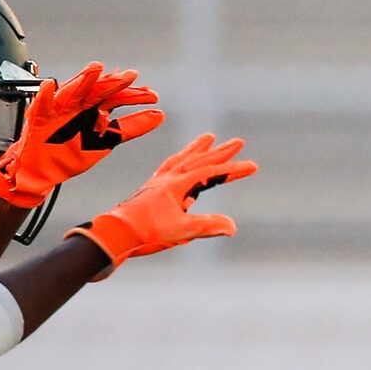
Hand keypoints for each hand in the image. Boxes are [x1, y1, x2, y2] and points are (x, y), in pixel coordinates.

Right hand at [0, 64, 162, 208]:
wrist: (44, 170)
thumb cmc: (71, 153)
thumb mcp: (106, 141)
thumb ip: (131, 127)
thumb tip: (159, 115)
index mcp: (93, 108)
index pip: (116, 97)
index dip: (133, 96)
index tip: (153, 95)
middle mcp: (78, 104)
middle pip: (97, 90)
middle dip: (113, 83)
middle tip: (129, 76)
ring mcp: (60, 109)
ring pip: (72, 90)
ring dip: (83, 79)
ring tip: (96, 69)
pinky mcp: (40, 116)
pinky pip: (42, 103)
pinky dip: (45, 94)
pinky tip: (51, 86)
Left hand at [66, 133, 256, 270]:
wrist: (117, 231)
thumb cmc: (147, 231)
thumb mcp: (181, 231)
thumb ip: (207, 226)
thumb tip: (232, 227)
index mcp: (177, 184)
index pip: (211, 173)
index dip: (234, 169)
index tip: (253, 166)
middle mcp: (168, 177)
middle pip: (199, 160)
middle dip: (221, 152)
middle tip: (239, 142)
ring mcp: (159, 181)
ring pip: (183, 159)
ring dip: (198, 149)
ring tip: (209, 138)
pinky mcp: (152, 188)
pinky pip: (169, 167)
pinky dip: (180, 160)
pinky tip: (181, 162)